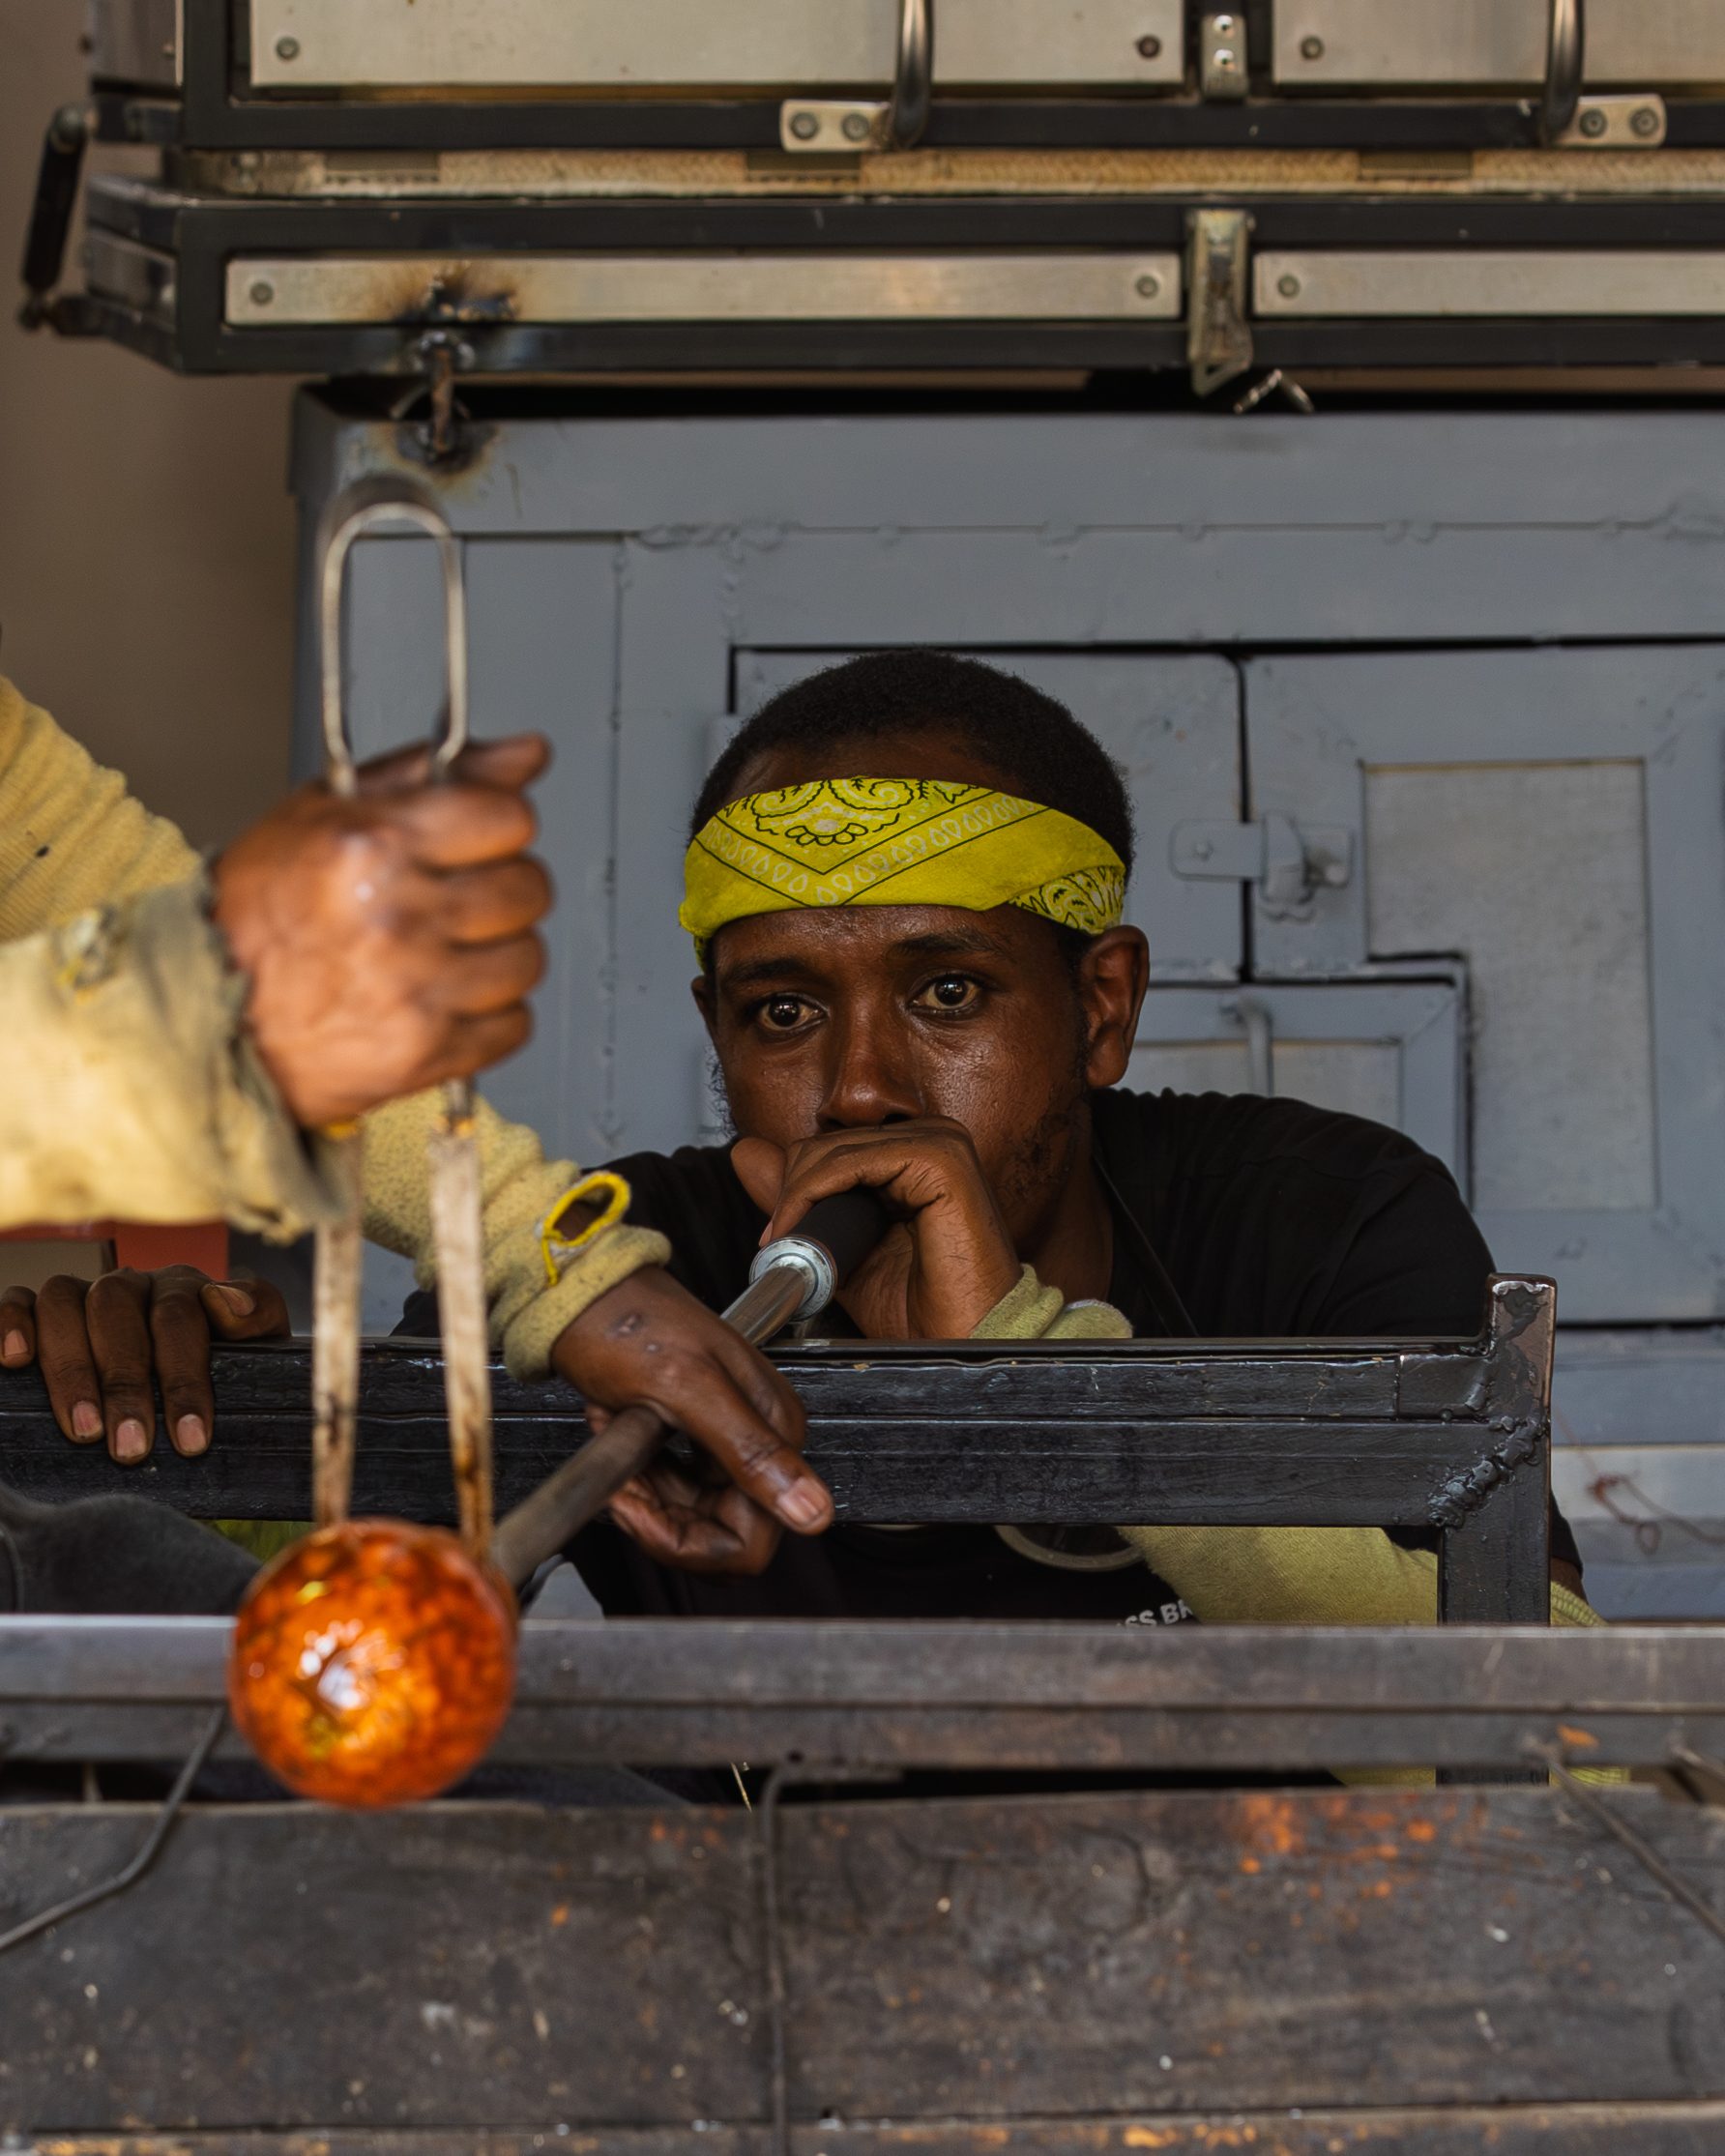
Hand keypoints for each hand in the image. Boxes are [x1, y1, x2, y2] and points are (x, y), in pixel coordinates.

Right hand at [0, 1265, 289, 1462]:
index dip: (185, 1380)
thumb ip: (257, 1319)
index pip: (179, 1319)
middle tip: (130, 1449)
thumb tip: (223, 1302)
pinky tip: (15, 1362)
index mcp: (186, 1289)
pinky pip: (19, 1301)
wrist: (215, 1375)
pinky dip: (11, 1323)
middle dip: (124, 1384)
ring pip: (62, 1302)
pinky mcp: (41, 1311)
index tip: (191, 1440)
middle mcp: (133, 1283)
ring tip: (83, 1432)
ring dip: (70, 1368)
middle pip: (116, 1310)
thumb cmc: (231, 1369)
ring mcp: (84, 1293)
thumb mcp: (261, 1348)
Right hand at [212, 735, 552, 1127]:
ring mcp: (416, 989)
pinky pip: (512, 1025)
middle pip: (528, 889)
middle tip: (447, 900)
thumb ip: (429, 774)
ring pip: (527, 959)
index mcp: (373, 845)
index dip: (494, 826)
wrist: (204, 1014)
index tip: (472, 839)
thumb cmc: (257, 913)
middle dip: (497, 890)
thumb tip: (526, 753)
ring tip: (438, 953)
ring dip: (495, 956)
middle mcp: (398, 915)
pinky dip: (485, 1017)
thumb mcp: (324, 812)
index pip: (509, 818)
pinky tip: (436, 999)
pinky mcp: (427, 1051)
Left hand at [551, 1265, 828, 1574]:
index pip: (753, 1541)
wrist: (585, 1292)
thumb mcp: (687, 1387)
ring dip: (645, 1496)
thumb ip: (751, 1451)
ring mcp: (729, 1441)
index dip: (688, 1541)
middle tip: (623, 1479)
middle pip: (720, 1535)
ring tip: (619, 1441)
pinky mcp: (698, 1440)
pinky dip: (641, 1478)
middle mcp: (761, 1439)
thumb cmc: (628, 1323)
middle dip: (660, 1519)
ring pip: (692, 1518)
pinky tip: (622, 1432)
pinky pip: (675, 1494)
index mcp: (774, 1427)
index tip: (637, 1509)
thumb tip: (813, 1511)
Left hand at [731, 1119, 1020, 1339]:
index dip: (792, 1188)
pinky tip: (806, 1230)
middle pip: (824, 1143)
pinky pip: (853, 1160)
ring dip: (798, 1198)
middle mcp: (930, 1138)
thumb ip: (801, 1198)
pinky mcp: (942, 1159)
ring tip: (793, 1245)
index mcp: (914, 1153)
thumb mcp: (841, 1247)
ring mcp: (940, 1142)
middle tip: (781, 1244)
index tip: (775, 1237)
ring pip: (831, 1149)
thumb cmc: (920, 1309)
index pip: (828, 1145)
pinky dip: (814, 1193)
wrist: (961, 1345)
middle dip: (791, 1194)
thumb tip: (746, 1152)